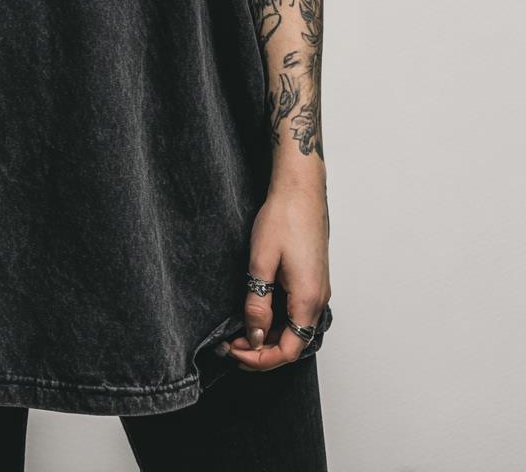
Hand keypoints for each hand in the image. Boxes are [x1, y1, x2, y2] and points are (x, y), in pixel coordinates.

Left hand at [224, 181, 330, 371]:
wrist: (300, 190)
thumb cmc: (283, 218)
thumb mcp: (261, 262)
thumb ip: (258, 303)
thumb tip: (255, 336)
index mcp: (308, 299)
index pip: (288, 350)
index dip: (260, 359)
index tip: (234, 351)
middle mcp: (319, 299)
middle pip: (293, 343)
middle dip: (261, 350)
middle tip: (230, 344)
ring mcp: (318, 289)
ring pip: (295, 329)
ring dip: (269, 336)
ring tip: (239, 331)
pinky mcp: (313, 280)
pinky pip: (297, 312)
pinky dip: (277, 321)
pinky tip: (257, 313)